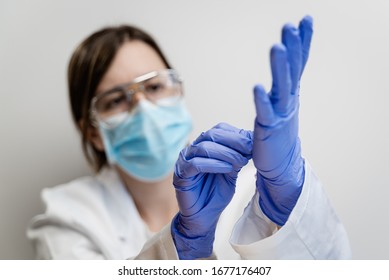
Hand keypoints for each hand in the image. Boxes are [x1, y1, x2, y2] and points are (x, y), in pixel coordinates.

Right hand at [171, 123, 252, 258]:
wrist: (204, 216)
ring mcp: (185, 160)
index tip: (253, 142)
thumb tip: (252, 142)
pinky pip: (196, 164)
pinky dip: (213, 164)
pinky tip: (228, 168)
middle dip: (233, 141)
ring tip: (241, 161)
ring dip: (225, 153)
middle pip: (211, 135)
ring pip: (204, 148)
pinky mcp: (181, 174)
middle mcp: (193, 149)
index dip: (236, 134)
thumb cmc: (216, 193)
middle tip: (249, 148)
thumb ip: (237, 156)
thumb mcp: (232, 171)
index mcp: (205, 145)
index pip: (219, 130)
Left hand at [252, 16, 312, 225]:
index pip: (298, 63)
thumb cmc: (279, 131)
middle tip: (291, 27)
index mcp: (290, 93)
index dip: (302, 42)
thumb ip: (284, 83)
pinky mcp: (268, 128)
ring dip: (279, 68)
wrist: (281, 163)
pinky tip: (257, 87)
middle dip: (292, 48)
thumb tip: (284, 64)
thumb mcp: (284, 102)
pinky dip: (261, 101)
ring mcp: (279, 114)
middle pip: (291, 70)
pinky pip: (264, 112)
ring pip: (281, 87)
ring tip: (277, 47)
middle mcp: (287, 100)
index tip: (305, 20)